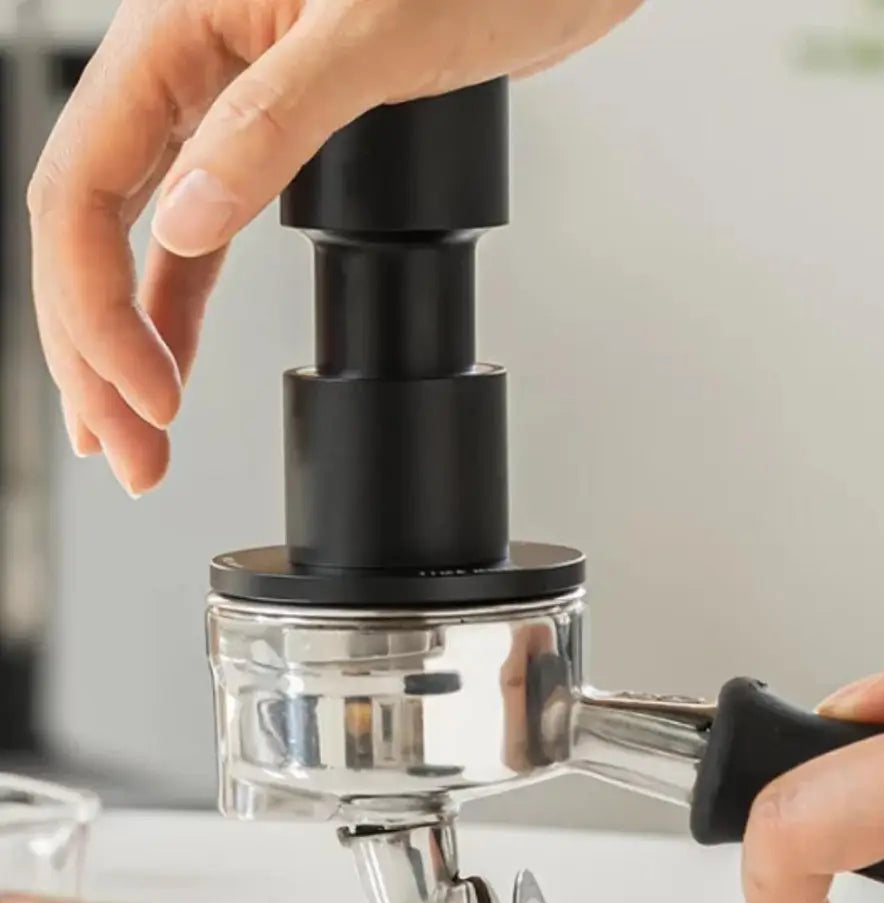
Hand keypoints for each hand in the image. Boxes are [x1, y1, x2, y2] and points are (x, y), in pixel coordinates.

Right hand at [29, 0, 642, 495]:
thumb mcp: (374, 38)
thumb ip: (274, 124)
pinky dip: (178, 304)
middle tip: (126, 451)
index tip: (151, 397)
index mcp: (177, 28)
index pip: (82, 189)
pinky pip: (199, 237)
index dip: (98, 311)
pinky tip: (176, 357)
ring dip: (128, 341)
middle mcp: (185, 70)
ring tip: (140, 432)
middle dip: (96, 353)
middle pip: (89, 228)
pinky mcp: (275, 141)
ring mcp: (223, 109)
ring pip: (136, 241)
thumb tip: (188, 220)